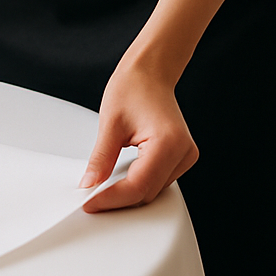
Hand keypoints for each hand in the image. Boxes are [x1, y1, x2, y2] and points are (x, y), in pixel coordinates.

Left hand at [79, 58, 198, 211]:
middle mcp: (184, 152)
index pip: (138, 186)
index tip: (91, 203)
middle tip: (90, 197)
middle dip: (119, 198)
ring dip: (129, 192)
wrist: (150, 72)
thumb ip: (100, 159)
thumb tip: (89, 184)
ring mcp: (186, 156)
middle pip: (147, 192)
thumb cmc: (133, 88)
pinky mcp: (183, 157)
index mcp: (168, 143)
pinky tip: (121, 178)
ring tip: (103, 187)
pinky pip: (159, 181)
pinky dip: (139, 183)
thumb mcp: (110, 124)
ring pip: (154, 190)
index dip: (112, 199)